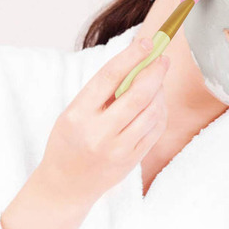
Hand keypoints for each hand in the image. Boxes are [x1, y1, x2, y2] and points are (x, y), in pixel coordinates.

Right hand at [37, 37, 169, 206]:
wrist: (65, 186)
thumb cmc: (68, 142)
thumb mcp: (73, 113)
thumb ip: (101, 93)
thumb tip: (136, 65)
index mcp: (78, 115)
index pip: (109, 77)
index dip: (132, 56)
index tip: (147, 42)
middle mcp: (99, 133)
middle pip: (138, 95)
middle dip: (155, 72)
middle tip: (163, 59)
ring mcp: (118, 149)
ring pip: (152, 112)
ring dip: (160, 92)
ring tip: (158, 82)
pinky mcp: (132, 160)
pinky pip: (156, 130)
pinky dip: (161, 111)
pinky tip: (158, 103)